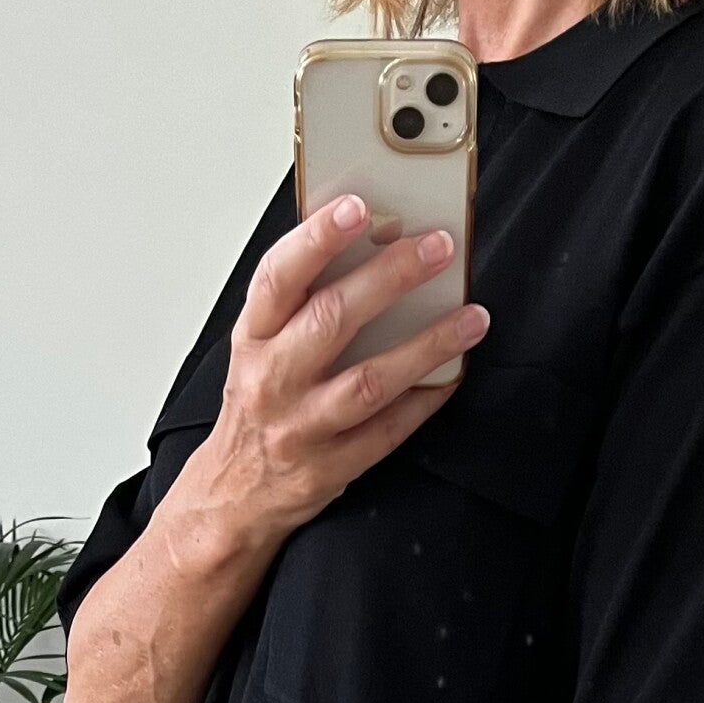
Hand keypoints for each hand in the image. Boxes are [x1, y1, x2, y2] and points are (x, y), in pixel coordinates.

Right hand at [195, 197, 489, 543]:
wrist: (232, 494)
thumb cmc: (255, 407)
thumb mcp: (259, 347)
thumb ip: (301, 302)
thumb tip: (369, 245)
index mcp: (254, 338)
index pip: (280, 276)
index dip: (317, 239)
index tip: (357, 207)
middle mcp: (272, 379)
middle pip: (333, 320)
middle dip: (391, 277)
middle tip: (438, 247)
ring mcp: (302, 427)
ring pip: (370, 380)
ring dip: (428, 344)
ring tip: (471, 317)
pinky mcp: (331, 466)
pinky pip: (388, 430)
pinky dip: (425, 399)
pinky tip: (453, 373)